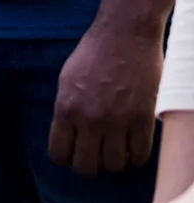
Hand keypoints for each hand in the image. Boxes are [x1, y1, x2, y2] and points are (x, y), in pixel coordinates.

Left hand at [49, 23, 162, 175]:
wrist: (125, 35)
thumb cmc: (93, 53)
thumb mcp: (66, 80)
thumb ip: (66, 110)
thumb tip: (69, 135)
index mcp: (66, 109)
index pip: (59, 154)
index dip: (66, 158)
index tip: (73, 152)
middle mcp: (90, 120)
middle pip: (86, 167)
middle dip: (89, 164)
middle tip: (95, 153)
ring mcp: (118, 121)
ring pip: (115, 166)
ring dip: (114, 161)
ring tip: (115, 148)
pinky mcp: (143, 119)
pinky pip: (140, 155)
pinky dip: (135, 156)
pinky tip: (132, 145)